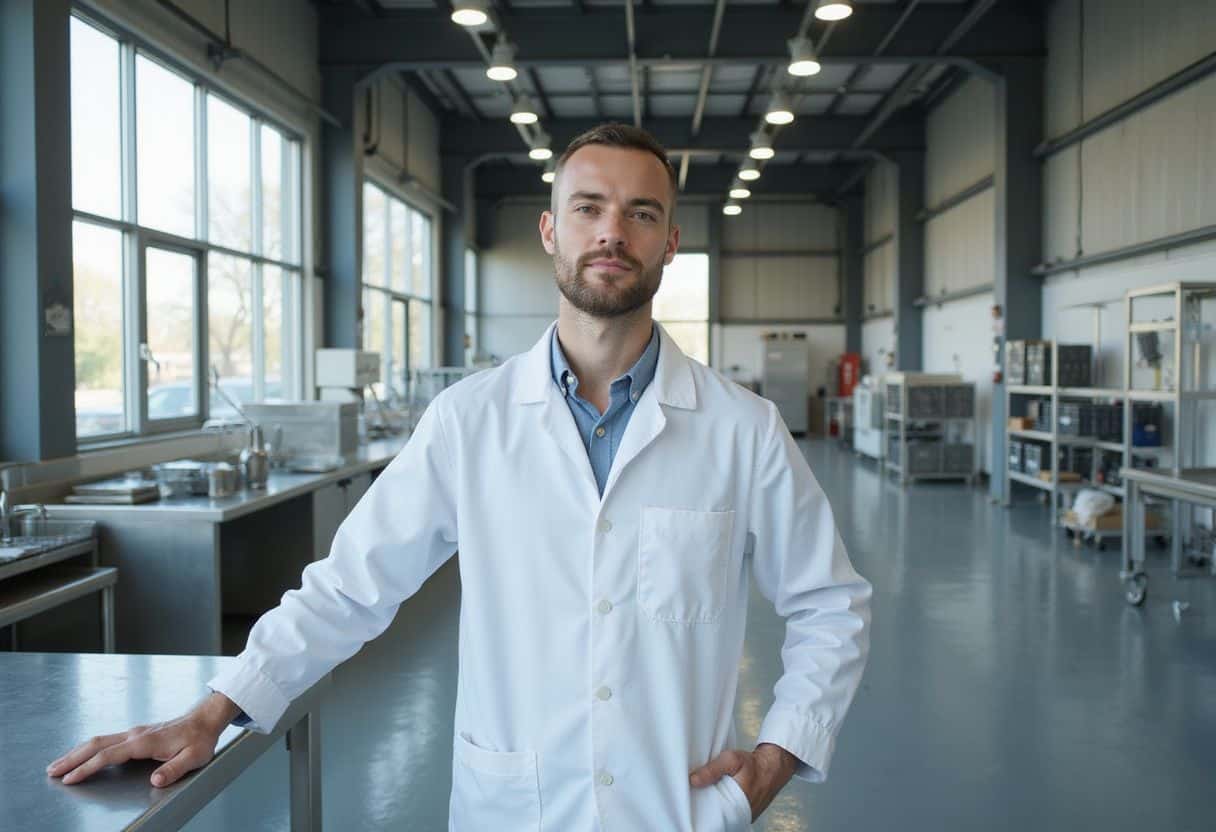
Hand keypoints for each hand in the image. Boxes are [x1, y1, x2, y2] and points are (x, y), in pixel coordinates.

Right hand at [46, 692, 240, 787]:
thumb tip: (156, 779)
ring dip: (77, 752)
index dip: (88, 767)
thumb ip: (175, 769)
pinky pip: (107, 740)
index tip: (71, 778)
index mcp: (145, 741)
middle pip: (96, 744)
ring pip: (99, 740)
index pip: (109, 755)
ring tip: (59, 764)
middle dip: (72, 758)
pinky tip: (82, 755)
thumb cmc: (200, 739)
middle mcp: (136, 734)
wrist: (205, 720)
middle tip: (52, 771)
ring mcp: (135, 732)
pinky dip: (89, 748)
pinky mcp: (136, 734)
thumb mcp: (194, 757)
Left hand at [689, 743, 799, 822]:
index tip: (690, 797)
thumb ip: (712, 770)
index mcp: (736, 806)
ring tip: (704, 793)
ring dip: (713, 804)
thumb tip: (693, 780)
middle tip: (695, 794)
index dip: (700, 806)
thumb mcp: (731, 760)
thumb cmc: (754, 764)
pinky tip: (715, 795)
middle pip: (716, 815)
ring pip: (722, 814)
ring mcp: (744, 816)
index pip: (711, 814)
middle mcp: (740, 815)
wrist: (773, 767)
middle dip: (705, 805)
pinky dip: (722, 804)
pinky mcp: (745, 813)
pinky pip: (729, 812)